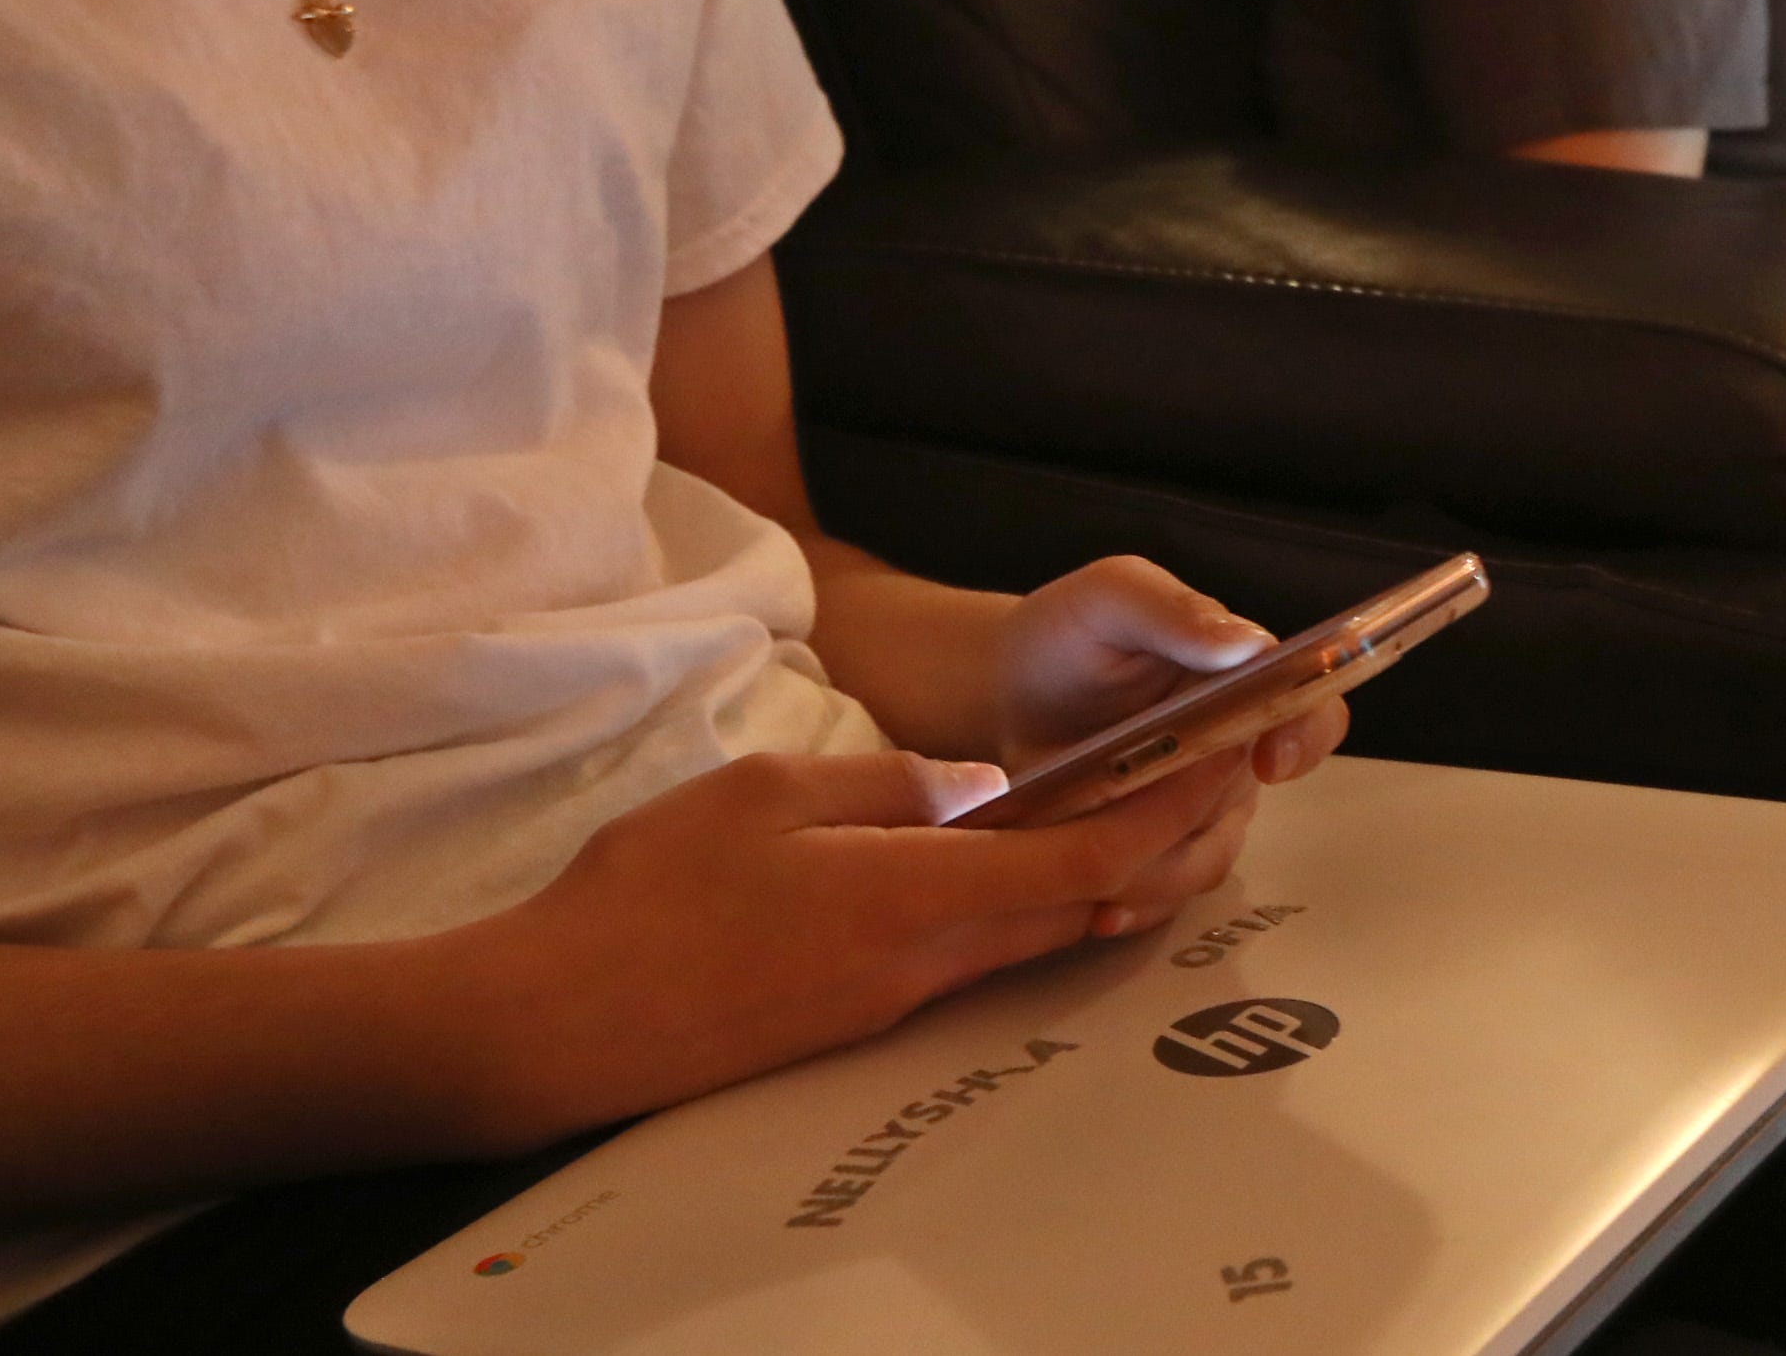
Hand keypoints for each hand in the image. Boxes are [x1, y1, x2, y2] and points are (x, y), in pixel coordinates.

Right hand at [444, 742, 1261, 1143]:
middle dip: (1152, 845)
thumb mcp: (768, 793)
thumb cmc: (651, 894)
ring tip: (1123, 809)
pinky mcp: (856, 1017)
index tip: (1218, 764)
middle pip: (1080, 908)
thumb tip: (972, 789)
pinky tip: (1006, 862)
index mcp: (915, 895)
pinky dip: (1018, 906)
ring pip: (1029, 936)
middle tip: (1196, 778)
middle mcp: (925, 961)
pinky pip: (971, 957)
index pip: (1086, 861)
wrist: (567, 1023)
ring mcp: (892, 999)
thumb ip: (886, 787)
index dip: (1165, 814)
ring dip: (1089, 880)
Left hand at [987, 556, 1348, 929]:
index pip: (1311, 713)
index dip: (1305, 740)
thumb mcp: (1111, 598)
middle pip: (1249, 801)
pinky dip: (1136, 903)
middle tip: (1130, 819)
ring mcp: (1196, 808)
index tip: (1269, 761)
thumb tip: (1248, 644)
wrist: (1004, 692)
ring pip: (1207, 858)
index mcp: (1242, 681)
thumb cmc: (1065, 635)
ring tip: (1098, 869)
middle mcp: (1234, 750)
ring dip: (1158, 868)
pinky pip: (1167, 893)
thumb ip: (1174, 610)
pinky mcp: (1155, 852)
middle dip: (1194, 818)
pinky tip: (1097, 909)